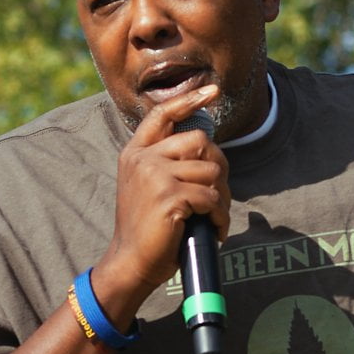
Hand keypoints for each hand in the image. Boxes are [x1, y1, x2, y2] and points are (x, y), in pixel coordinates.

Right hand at [95, 85, 230, 321]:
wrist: (131, 261)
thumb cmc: (148, 228)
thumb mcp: (149, 187)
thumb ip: (168, 164)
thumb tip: (207, 148)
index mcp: (136, 153)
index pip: (162, 114)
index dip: (188, 101)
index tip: (211, 91)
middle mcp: (143, 159)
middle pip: (201, 142)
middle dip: (218, 169)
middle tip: (218, 197)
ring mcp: (155, 176)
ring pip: (212, 171)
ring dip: (222, 199)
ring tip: (213, 218)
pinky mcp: (169, 196)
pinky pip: (212, 197)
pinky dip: (220, 217)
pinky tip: (213, 230)